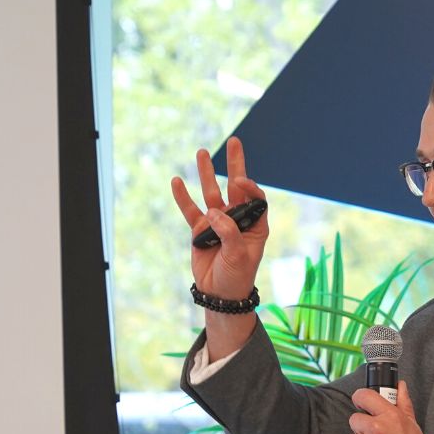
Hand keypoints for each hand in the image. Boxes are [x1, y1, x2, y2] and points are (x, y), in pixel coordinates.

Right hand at [171, 136, 268, 300]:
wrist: (220, 293)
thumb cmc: (237, 275)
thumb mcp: (240, 255)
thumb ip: (229, 232)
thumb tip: (213, 212)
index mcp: (256, 224)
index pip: (256, 198)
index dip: (250, 187)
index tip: (241, 181)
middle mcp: (238, 219)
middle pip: (236, 186)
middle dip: (235, 164)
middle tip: (235, 141)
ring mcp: (218, 222)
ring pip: (212, 193)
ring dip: (207, 173)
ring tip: (202, 152)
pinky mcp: (200, 230)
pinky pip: (190, 210)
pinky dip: (183, 197)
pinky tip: (177, 181)